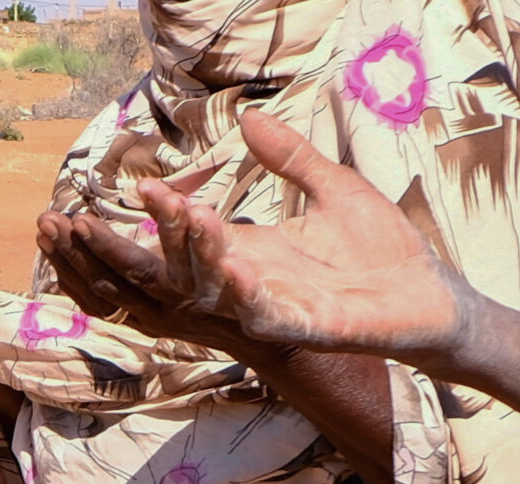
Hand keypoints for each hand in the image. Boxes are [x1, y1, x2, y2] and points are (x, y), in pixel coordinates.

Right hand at [37, 114, 467, 365]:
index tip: (114, 192)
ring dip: (183, 253)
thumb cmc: (384, 250)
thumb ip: (289, 157)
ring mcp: (272, 310)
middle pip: (168, 274)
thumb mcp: (332, 187)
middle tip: (87, 219)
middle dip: (128, 248)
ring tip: (168, 210)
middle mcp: (246, 287)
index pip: (175, 244)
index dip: (144, 222)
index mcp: (245, 256)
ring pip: (205, 292)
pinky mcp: (305, 328)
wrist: (432, 296)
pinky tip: (227, 255)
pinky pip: (260, 311)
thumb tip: (251, 118)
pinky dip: (239, 286)